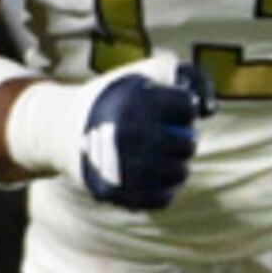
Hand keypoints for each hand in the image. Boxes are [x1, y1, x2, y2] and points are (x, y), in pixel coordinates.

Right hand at [74, 56, 213, 209]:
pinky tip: (153, 174)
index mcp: (135, 102)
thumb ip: (189, 76)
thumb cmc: (115, 98)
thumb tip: (209, 109)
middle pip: (189, 142)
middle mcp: (129, 135)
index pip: (187, 106)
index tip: (166, 106)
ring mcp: (122, 167)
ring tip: (160, 153)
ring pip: (180, 173)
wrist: (62, 129)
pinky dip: (163, 187)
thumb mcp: (145, 73)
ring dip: (177, 163)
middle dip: (184, 136)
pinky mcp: (117, 193)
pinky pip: (163, 198)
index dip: (181, 105)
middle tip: (167, 133)